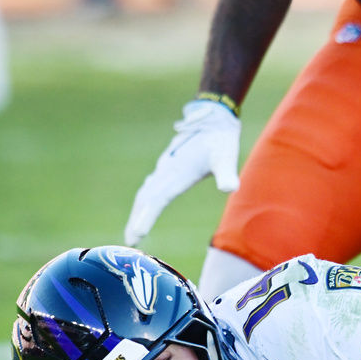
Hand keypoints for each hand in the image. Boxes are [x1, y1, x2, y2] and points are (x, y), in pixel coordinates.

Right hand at [124, 98, 241, 245]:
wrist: (213, 118)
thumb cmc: (220, 140)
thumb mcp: (226, 156)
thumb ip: (226, 173)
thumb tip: (230, 188)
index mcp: (178, 172)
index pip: (158, 198)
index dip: (147, 216)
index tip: (137, 234)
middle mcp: (168, 171)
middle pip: (146, 198)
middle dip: (137, 219)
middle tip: (130, 241)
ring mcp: (166, 168)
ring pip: (147, 193)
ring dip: (139, 211)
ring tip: (134, 232)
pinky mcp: (169, 168)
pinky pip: (152, 187)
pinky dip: (146, 201)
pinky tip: (145, 207)